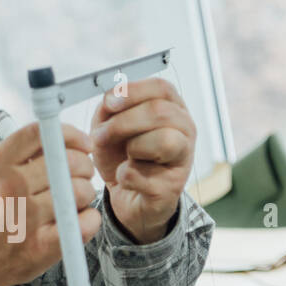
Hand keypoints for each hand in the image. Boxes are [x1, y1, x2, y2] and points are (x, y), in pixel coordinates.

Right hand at [0, 122, 100, 285]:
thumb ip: (20, 153)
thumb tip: (62, 137)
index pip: (42, 134)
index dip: (70, 135)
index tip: (83, 144)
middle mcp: (11, 187)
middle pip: (69, 162)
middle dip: (83, 167)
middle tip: (80, 177)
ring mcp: (26, 217)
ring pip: (80, 191)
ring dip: (84, 195)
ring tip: (72, 203)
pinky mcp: (41, 246)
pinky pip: (84, 222)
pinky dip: (89, 220)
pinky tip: (78, 221)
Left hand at [90, 76, 195, 242]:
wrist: (126, 198)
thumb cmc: (121, 157)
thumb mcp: (110, 127)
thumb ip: (109, 109)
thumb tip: (110, 99)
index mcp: (171, 109)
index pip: (162, 88)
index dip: (134, 91)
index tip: (109, 103)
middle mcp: (184, 131)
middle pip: (161, 112)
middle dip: (123, 123)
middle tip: (100, 136)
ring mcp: (182, 160)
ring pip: (165, 141)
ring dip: (133, 147)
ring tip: (125, 156)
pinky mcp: (171, 188)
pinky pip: (143, 175)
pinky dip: (124, 176)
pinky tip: (126, 179)